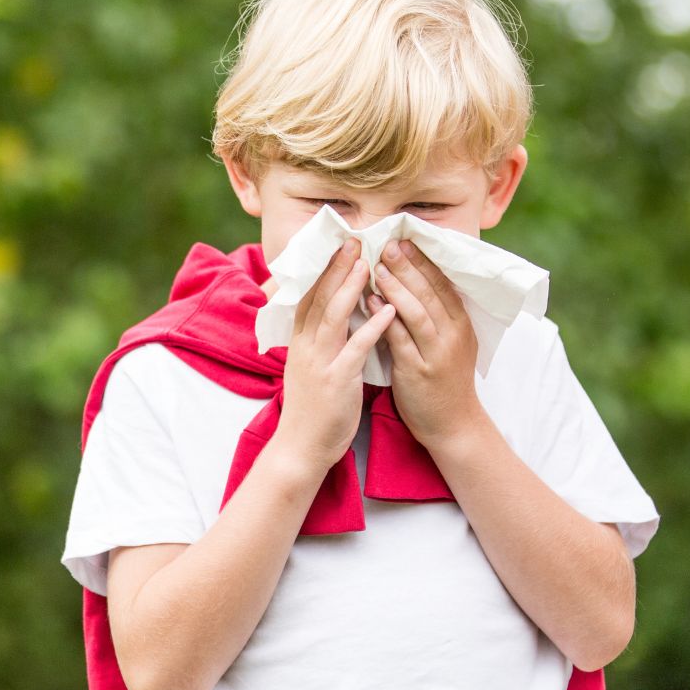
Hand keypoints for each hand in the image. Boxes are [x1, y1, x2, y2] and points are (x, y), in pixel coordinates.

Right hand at [272, 239, 396, 470]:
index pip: (309, 297)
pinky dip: (372, 327)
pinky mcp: (337, 381)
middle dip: (336, 267)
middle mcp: (306, 347)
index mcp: (301, 343)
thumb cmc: (312, 410)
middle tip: (353, 240)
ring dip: (351, 288)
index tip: (338, 246)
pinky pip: (356, 349)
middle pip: (319, 298)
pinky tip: (389, 310)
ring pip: (333, 316)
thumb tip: (332, 318)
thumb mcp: (311, 369)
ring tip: (368, 264)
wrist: (301, 448)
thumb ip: (320, 342)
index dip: (323, 270)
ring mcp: (320, 363)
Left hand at [370, 239, 484, 446]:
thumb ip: (435, 315)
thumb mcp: (449, 343)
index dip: (423, 260)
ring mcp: (437, 353)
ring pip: (416, 311)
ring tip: (377, 266)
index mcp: (461, 324)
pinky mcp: (418, 371)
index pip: (442, 283)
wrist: (453, 425)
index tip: (404, 239)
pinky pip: (400, 339)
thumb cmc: (445, 381)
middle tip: (387, 244)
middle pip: (429, 292)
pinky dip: (384, 318)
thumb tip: (412, 282)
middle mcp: (453, 335)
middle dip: (407, 265)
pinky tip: (370, 302)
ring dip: (396, 286)